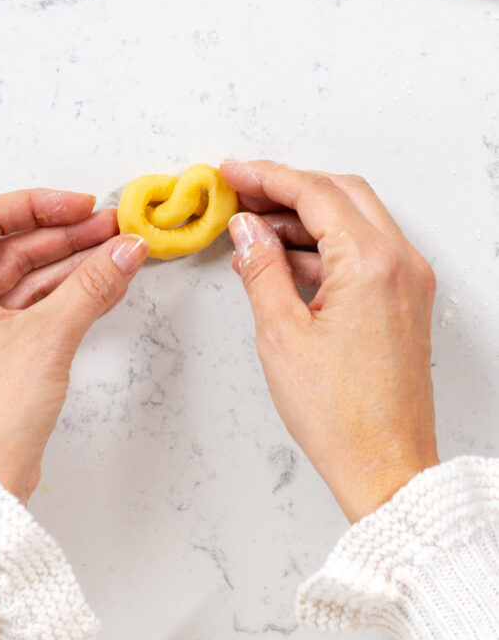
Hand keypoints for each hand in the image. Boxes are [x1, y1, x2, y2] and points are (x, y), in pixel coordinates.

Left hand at [0, 188, 147, 502]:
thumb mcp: (48, 336)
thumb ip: (92, 285)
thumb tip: (127, 249)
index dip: (38, 205)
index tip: (82, 207)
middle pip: (12, 247)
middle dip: (66, 236)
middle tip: (113, 228)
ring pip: (26, 278)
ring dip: (71, 264)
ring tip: (118, 251)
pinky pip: (32, 308)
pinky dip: (66, 294)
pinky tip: (103, 282)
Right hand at [221, 160, 438, 522]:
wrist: (385, 466)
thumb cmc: (340, 414)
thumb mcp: (281, 334)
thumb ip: (261, 268)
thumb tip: (246, 229)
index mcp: (371, 263)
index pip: (314, 193)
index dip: (266, 177)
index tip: (232, 173)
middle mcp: (400, 263)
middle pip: (341, 193)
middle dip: (287, 187)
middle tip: (241, 193)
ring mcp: (407, 281)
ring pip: (355, 219)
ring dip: (305, 217)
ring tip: (253, 232)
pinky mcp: (404, 300)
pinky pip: (364, 251)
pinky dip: (325, 246)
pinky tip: (283, 262)